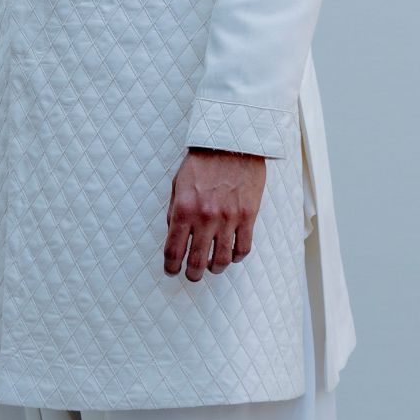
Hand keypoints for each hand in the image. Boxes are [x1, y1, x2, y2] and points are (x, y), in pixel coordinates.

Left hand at [165, 147, 266, 280]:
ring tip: (212, 268)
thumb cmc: (203, 161)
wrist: (232, 143)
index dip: (171, 266)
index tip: (171, 270)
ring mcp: (228, 218)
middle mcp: (205, 217)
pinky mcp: (248, 216)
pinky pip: (243, 248)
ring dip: (215, 268)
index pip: (174, 250)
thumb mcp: (178, 183)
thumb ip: (174, 211)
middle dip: (192, 274)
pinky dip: (237, 257)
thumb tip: (172, 235)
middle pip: (197, 261)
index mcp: (184, 209)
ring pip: (222, 259)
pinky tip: (232, 256)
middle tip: (191, 276)